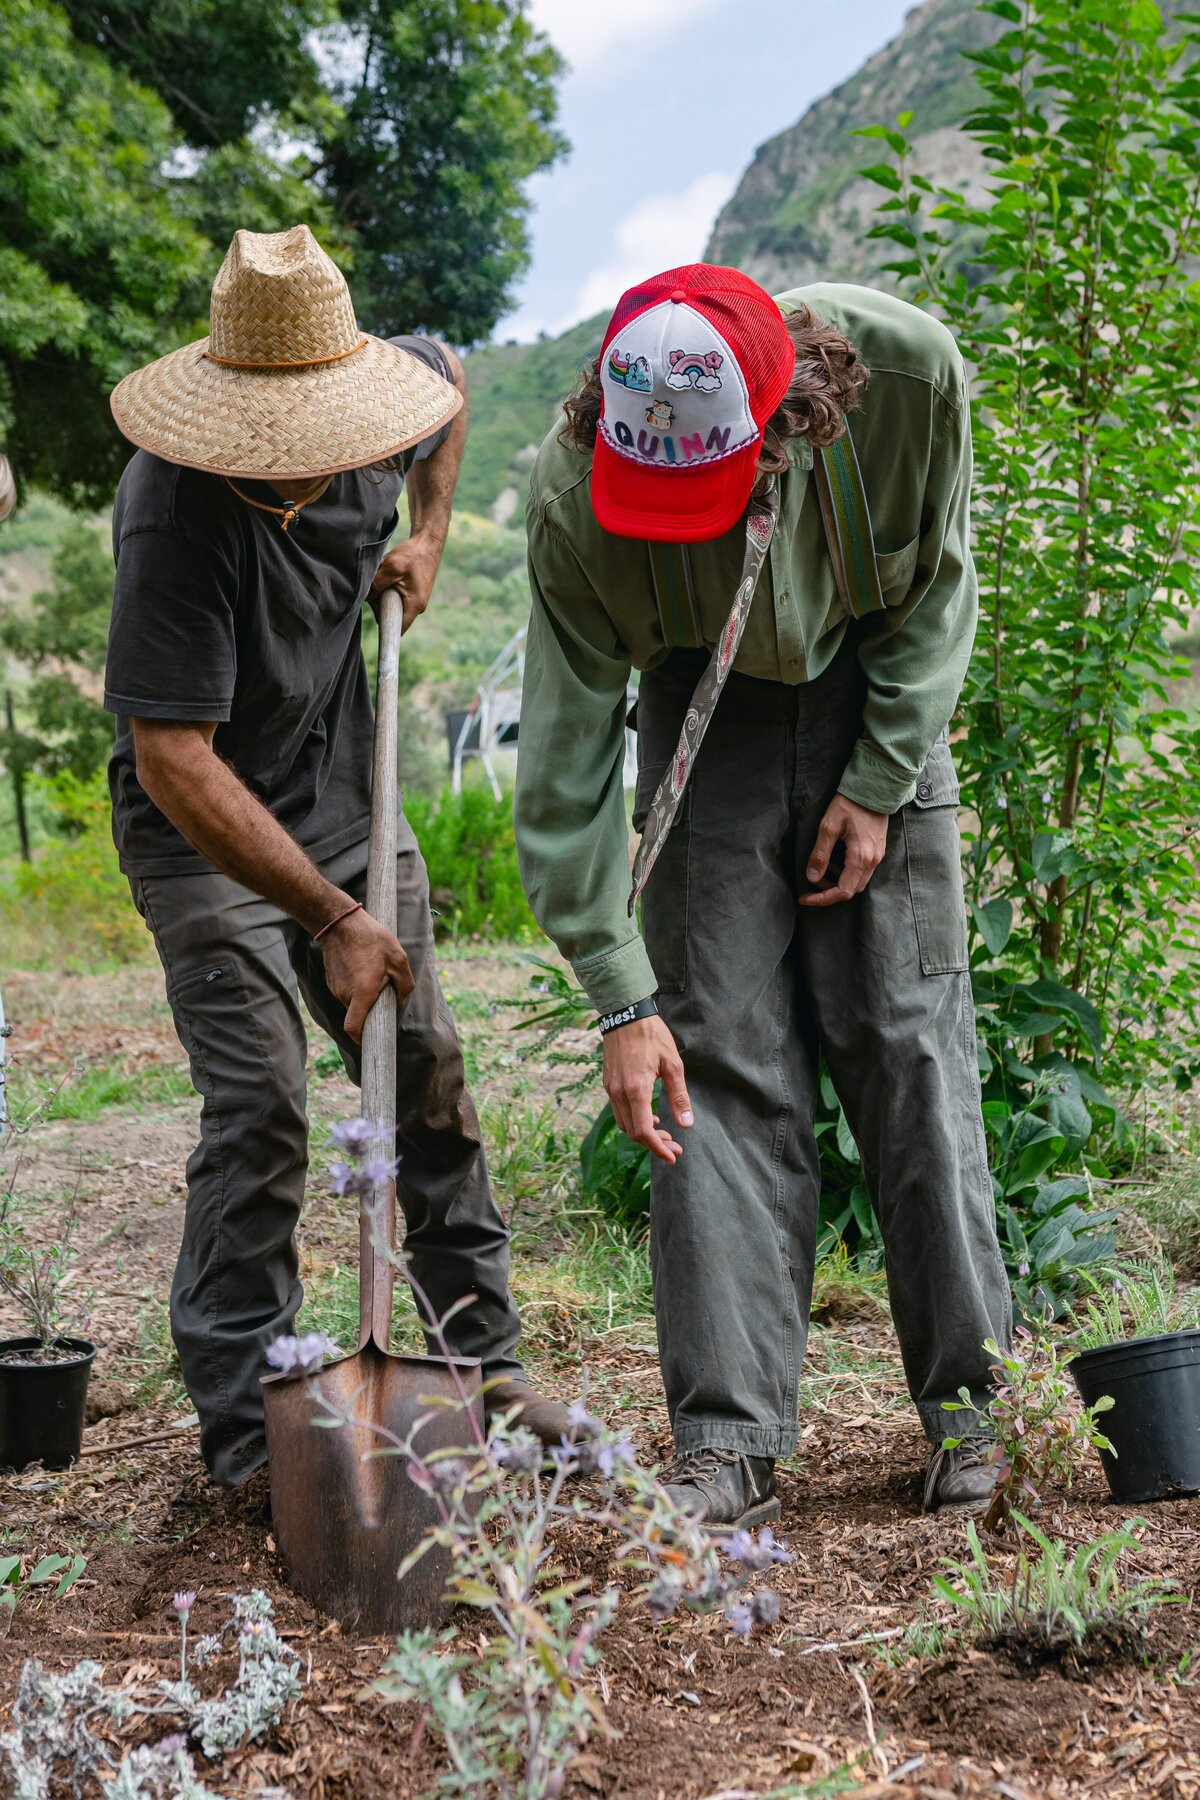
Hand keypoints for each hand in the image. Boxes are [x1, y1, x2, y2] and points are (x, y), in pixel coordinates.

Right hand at [320, 907, 413, 1040]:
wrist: (340, 922)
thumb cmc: (371, 938)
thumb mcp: (398, 959)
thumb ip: (404, 985)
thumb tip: (400, 1001)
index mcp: (362, 993)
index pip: (354, 1028)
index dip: (361, 1039)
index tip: (371, 1041)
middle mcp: (345, 994)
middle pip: (359, 1013)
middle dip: (371, 1008)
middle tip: (384, 988)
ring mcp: (335, 987)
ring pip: (353, 1001)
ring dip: (364, 994)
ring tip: (372, 970)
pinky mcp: (331, 980)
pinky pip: (346, 990)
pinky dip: (355, 985)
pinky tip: (362, 965)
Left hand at [372, 532, 442, 632]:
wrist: (427, 544)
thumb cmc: (413, 555)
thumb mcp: (391, 567)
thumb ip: (377, 584)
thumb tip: (365, 598)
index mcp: (415, 604)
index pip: (398, 628)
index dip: (385, 629)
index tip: (374, 624)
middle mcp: (417, 606)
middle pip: (392, 615)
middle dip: (380, 604)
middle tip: (378, 586)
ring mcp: (415, 600)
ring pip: (392, 605)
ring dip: (383, 593)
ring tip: (386, 576)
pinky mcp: (412, 593)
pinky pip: (396, 596)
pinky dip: (389, 588)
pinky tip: (390, 575)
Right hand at [603, 1016, 693, 1164]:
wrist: (625, 1014)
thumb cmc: (651, 1036)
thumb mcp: (672, 1064)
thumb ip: (679, 1096)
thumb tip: (687, 1124)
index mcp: (636, 1090)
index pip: (644, 1132)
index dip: (658, 1148)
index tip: (672, 1156)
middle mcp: (619, 1093)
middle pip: (633, 1132)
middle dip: (654, 1143)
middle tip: (674, 1146)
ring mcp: (610, 1088)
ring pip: (624, 1124)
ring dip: (643, 1133)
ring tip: (664, 1131)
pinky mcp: (608, 1083)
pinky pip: (619, 1111)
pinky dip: (634, 1120)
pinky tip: (650, 1115)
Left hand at [797, 794, 888, 908]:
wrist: (874, 788)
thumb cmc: (850, 804)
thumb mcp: (829, 827)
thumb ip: (820, 854)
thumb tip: (812, 877)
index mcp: (860, 857)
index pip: (842, 891)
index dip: (823, 899)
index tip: (805, 898)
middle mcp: (872, 861)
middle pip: (851, 890)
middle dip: (829, 891)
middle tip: (811, 883)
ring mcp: (877, 856)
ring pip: (857, 882)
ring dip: (837, 881)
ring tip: (821, 869)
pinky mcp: (877, 851)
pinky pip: (862, 871)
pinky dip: (846, 873)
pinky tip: (835, 860)